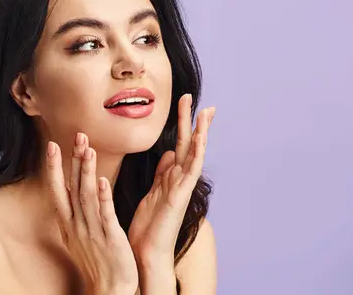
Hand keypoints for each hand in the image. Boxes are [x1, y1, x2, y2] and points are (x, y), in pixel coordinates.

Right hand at [46, 132, 138, 294]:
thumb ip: (75, 211)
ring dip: (86, 172)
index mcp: (68, 222)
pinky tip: (103, 181)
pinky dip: (103, 197)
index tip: (51, 145)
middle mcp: (76, 224)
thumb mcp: (78, 234)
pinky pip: (105, 215)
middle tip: (78, 135)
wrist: (109, 289)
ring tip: (87, 149)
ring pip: (87, 196)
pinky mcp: (110, 238)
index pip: (57, 189)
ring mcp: (92, 231)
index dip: (54, 167)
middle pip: (72, 187)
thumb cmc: (96, 260)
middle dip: (73, 160)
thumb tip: (70, 193)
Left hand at [128, 94, 214, 266]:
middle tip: (199, 101)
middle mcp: (179, 180)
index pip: (181, 145)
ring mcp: (182, 188)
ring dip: (200, 133)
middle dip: (193, 122)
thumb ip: (162, 173)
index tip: (187, 105)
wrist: (147, 252)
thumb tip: (170, 153)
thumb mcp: (153, 192)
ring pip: (194, 154)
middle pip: (189, 145)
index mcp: (170, 176)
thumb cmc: (149, 226)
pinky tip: (200, 138)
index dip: (185, 125)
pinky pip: (191, 171)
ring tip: (205, 112)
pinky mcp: (180, 196)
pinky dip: (197, 154)